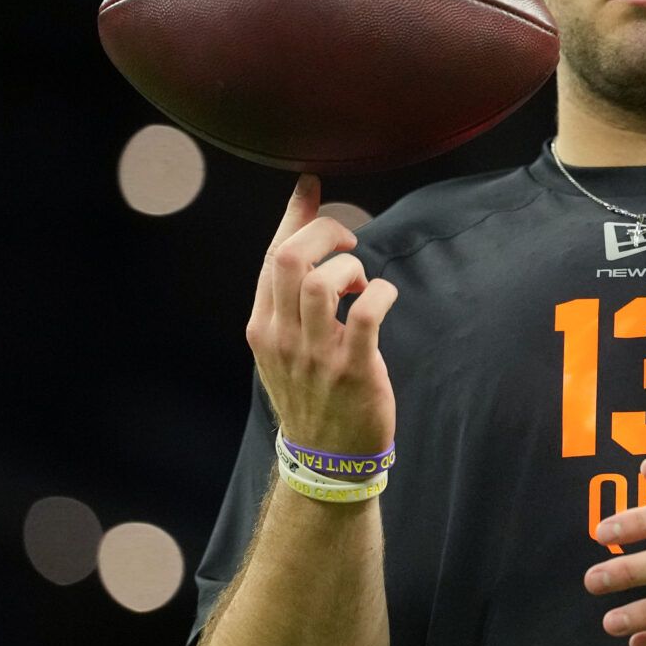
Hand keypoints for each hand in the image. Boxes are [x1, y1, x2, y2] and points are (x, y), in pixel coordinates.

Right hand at [244, 173, 398, 454]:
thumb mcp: (286, 343)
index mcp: (262, 326)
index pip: (271, 256)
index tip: (312, 186)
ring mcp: (315, 355)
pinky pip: (365, 314)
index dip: (294, 215)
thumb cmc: (312, 390)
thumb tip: (301, 230)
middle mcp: (282, 337)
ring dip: (350, 268)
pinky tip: (383, 297)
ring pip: (321, 281)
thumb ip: (291, 292)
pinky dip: (380, 293)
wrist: (326, 459)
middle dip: (325, 232)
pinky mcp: (352, 370)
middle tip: (350, 242)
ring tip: (361, 283)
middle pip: (290, 257)